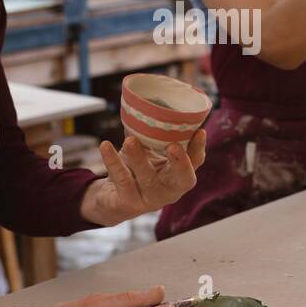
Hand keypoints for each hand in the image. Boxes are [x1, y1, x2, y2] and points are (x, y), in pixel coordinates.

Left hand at [82, 131, 206, 227]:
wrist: (113, 201)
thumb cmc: (136, 171)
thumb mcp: (149, 154)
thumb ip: (155, 136)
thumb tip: (152, 103)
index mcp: (178, 177)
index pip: (195, 163)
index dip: (198, 149)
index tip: (200, 131)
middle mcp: (169, 191)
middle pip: (182, 179)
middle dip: (180, 162)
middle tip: (174, 145)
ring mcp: (149, 200)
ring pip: (147, 178)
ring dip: (139, 158)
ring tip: (130, 140)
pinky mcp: (128, 203)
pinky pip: (122, 180)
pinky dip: (113, 161)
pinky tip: (106, 146)